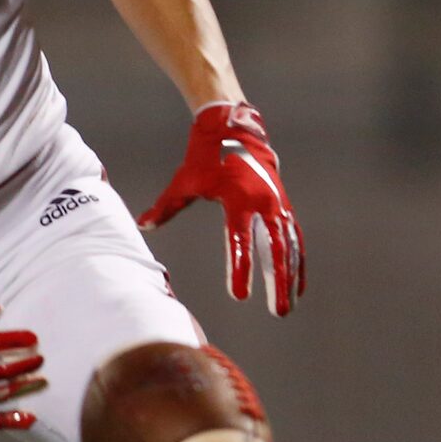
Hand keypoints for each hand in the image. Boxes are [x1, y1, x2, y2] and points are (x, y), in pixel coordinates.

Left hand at [138, 101, 305, 314]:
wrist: (234, 129)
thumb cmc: (205, 157)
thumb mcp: (184, 180)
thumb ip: (166, 206)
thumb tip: (142, 225)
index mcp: (238, 198)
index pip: (240, 241)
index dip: (241, 269)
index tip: (240, 295)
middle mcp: (263, 202)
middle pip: (275, 250)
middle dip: (278, 282)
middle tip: (278, 312)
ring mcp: (276, 204)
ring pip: (290, 247)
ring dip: (291, 276)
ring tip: (289, 305)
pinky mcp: (283, 206)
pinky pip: (294, 238)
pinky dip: (298, 261)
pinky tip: (298, 284)